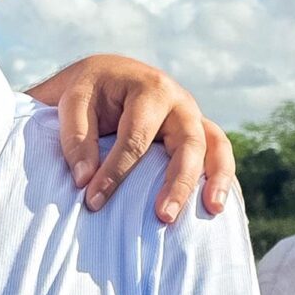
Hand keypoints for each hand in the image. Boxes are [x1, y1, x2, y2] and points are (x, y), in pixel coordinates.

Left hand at [27, 56, 234, 223]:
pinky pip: (218, 154)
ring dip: (217, 179)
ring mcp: (193, 119)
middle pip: (187, 142)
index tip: (93, 202)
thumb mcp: (73, 103)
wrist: (107, 77)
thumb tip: (85, 180)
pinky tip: (216, 208)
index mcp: (149, 89)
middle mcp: (179, 103)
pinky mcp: (198, 135)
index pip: (136, 136)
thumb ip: (76, 139)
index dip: (115, 172)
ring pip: (215, 146)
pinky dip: (222, 178)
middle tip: (163, 216)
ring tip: (213, 211)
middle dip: (178, 182)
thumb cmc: (89, 93)